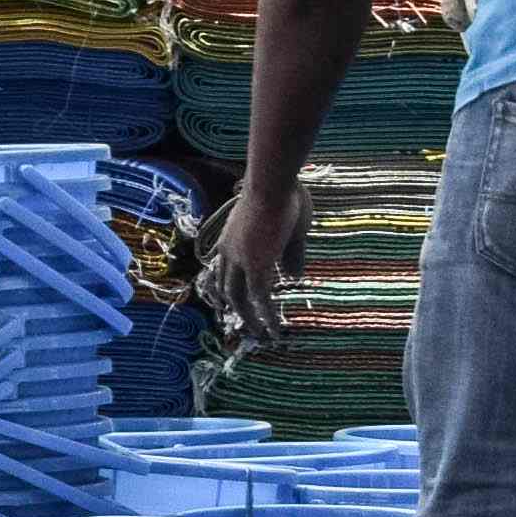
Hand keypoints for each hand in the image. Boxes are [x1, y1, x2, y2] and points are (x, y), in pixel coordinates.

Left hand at [205, 176, 310, 350]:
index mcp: (230, 239)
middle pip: (225, 288)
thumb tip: (293, 278)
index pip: (222, 270)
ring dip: (250, 319)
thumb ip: (290, 255)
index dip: (225, 288)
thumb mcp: (288, 228)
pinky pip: (260, 300)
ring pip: (240, 299)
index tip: (227, 302)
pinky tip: (275, 331)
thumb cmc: (283, 194)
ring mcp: (240, 261)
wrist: (274, 182)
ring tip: (261, 334)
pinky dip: (267, 317)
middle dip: (233, 308)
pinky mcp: (256, 267)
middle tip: (243, 324)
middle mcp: (229, 252)